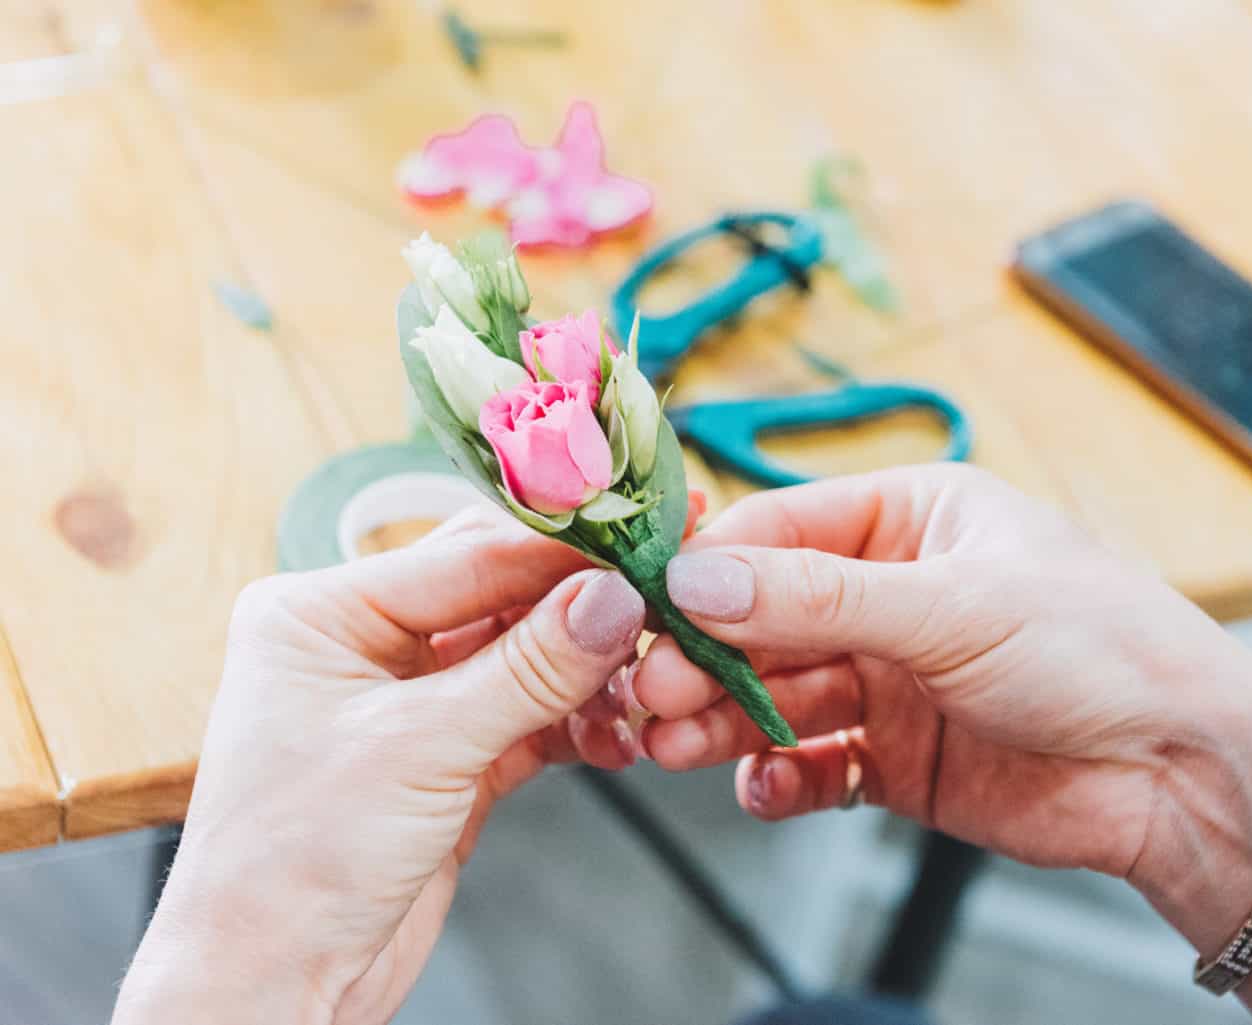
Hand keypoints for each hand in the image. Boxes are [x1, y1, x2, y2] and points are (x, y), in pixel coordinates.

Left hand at [113, 511, 646, 1024]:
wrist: (276, 991)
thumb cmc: (291, 869)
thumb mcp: (418, 749)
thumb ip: (527, 669)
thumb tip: (614, 597)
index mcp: (320, 612)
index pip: (464, 555)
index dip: (560, 551)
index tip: (643, 540)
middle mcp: (362, 643)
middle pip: (500, 597)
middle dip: (582, 609)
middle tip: (663, 599)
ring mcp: (408, 701)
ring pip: (525, 658)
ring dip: (588, 675)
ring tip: (646, 690)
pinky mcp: (448, 757)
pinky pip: (530, 716)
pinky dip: (577, 724)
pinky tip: (617, 738)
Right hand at [633, 465, 1251, 878]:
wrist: (1185, 775)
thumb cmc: (1104, 648)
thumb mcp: (953, 605)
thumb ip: (819, 597)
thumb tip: (697, 581)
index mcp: (911, 520)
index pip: (781, 529)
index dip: (710, 567)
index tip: (645, 605)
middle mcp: (892, 594)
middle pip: (764, 617)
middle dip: (705, 654)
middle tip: (653, 690)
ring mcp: (892, 678)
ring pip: (777, 693)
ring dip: (724, 718)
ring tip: (676, 744)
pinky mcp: (897, 758)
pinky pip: (813, 763)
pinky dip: (780, 777)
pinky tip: (767, 786)